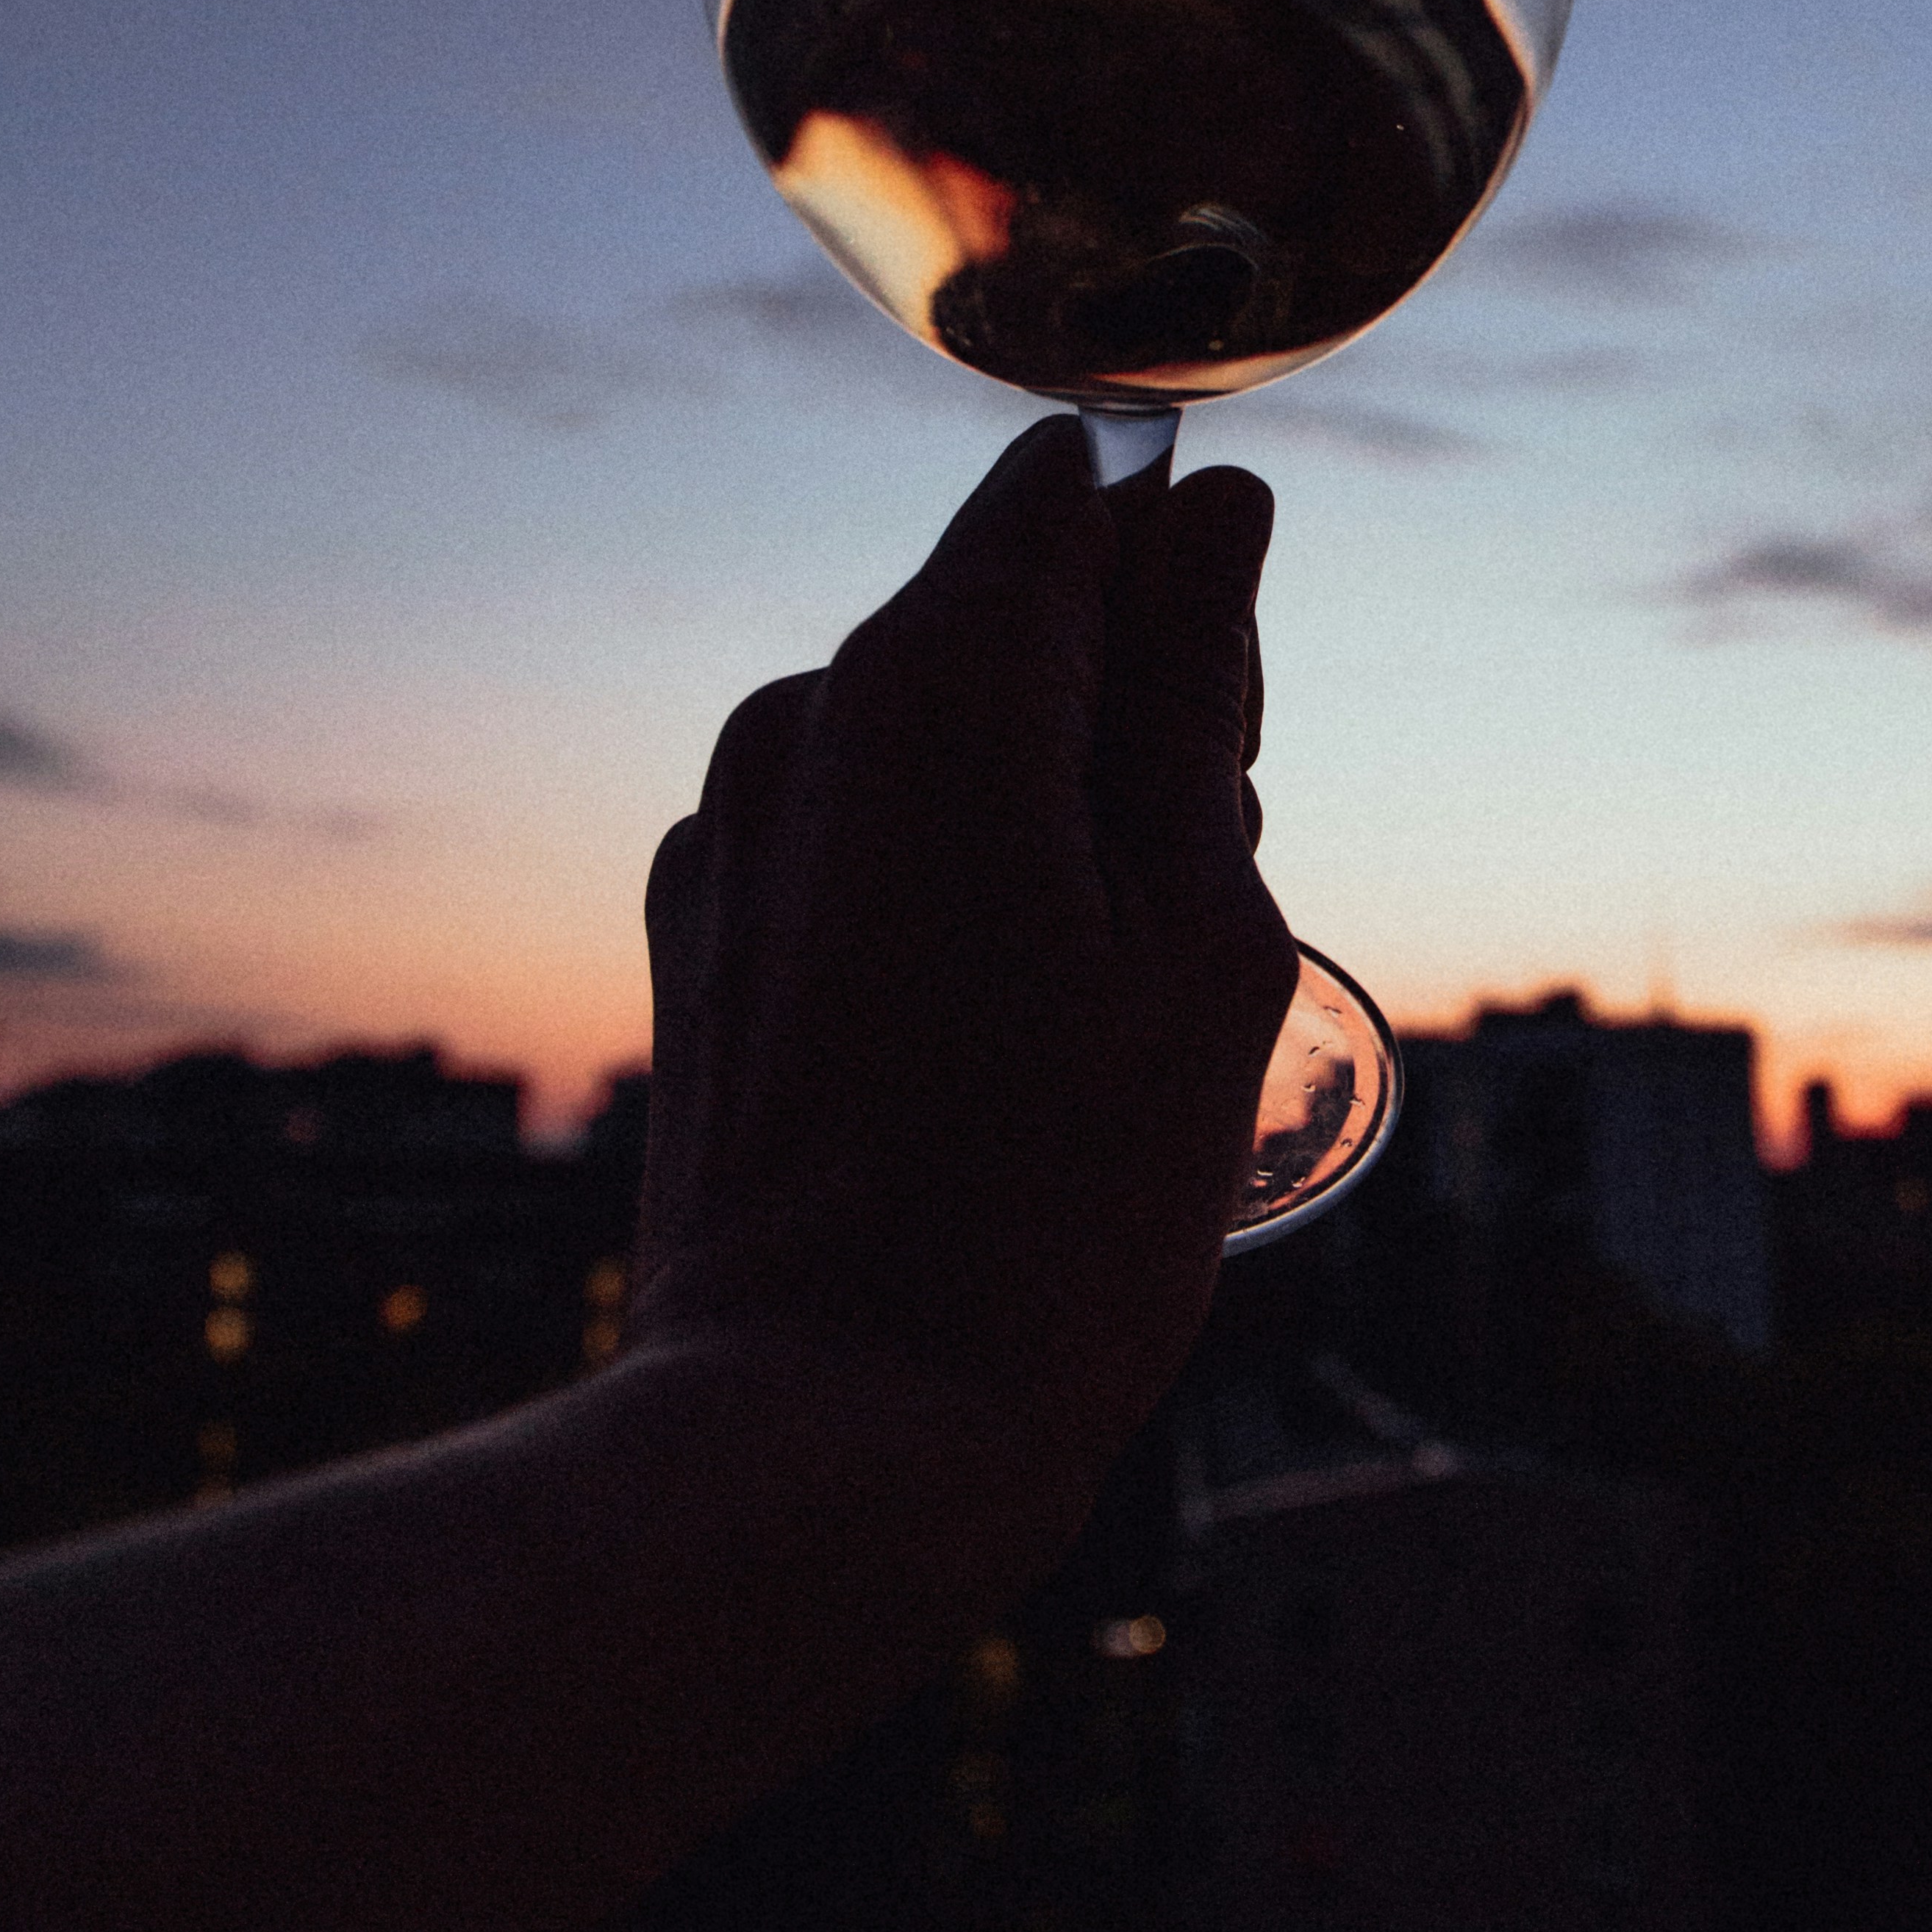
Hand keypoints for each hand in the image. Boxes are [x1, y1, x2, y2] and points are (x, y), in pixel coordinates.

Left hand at [632, 417, 1298, 1480]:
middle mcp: (804, 716)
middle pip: (1007, 619)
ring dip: (1044, 818)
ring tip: (1092, 1020)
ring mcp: (731, 826)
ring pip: (939, 738)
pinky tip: (990, 1057)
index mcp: (936, 686)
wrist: (830, 1432)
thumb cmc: (1055, 1204)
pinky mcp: (701, 929)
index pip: (1071, 499)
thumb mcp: (1200, 929)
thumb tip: (1216, 515)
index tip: (1230, 750)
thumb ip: (1198, 695)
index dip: (1185, 593)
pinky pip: (861, 839)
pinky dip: (947, 895)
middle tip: (1184, 926)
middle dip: (1124, 719)